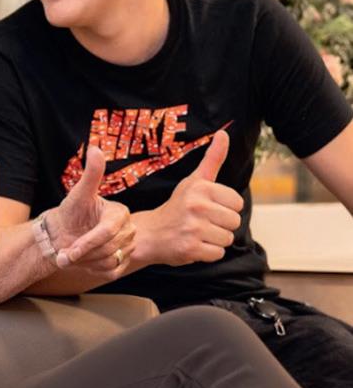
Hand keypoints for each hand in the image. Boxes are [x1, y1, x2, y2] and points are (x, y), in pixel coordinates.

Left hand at [45, 146, 134, 274]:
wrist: (65, 233)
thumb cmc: (71, 212)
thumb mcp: (78, 193)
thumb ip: (91, 174)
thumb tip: (95, 149)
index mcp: (120, 212)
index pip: (108, 231)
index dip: (88, 242)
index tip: (70, 250)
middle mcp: (129, 230)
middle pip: (108, 249)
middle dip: (83, 253)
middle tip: (65, 253)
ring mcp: (128, 247)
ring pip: (109, 261)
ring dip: (85, 262)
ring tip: (72, 255)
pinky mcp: (123, 263)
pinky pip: (111, 272)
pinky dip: (92, 270)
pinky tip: (83, 261)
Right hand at [134, 130, 242, 266]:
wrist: (150, 233)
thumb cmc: (177, 206)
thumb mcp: (193, 180)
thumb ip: (212, 158)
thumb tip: (224, 133)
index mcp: (200, 188)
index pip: (237, 202)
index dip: (225, 207)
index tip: (207, 207)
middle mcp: (197, 206)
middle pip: (234, 221)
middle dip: (221, 225)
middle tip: (201, 222)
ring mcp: (193, 228)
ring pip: (227, 238)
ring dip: (214, 239)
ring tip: (197, 233)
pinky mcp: (191, 248)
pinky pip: (217, 254)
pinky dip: (207, 253)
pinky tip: (194, 244)